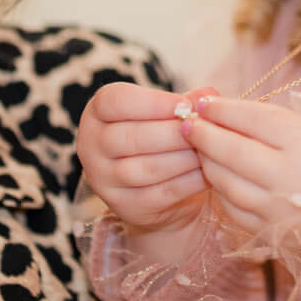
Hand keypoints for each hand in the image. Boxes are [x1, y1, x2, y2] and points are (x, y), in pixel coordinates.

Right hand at [76, 81, 211, 234]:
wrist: (154, 183)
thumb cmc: (157, 135)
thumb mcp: (164, 112)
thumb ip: (184, 102)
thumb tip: (208, 95)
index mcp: (97, 113)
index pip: (116, 102)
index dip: (153, 102)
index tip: (185, 105)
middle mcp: (91, 145)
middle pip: (132, 138)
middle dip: (174, 133)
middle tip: (204, 129)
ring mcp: (103, 179)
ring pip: (147, 168)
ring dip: (184, 158)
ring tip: (209, 149)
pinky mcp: (124, 205)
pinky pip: (160, 193)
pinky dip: (189, 182)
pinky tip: (208, 172)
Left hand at [184, 97, 300, 254]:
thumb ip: (279, 123)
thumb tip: (228, 110)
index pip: (254, 120)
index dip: (224, 109)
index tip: (204, 102)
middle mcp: (292, 179)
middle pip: (232, 151)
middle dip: (204, 134)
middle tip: (187, 123)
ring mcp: (279, 211)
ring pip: (226, 182)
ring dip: (207, 162)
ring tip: (199, 147)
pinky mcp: (272, 235)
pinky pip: (232, 208)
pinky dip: (220, 190)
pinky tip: (217, 176)